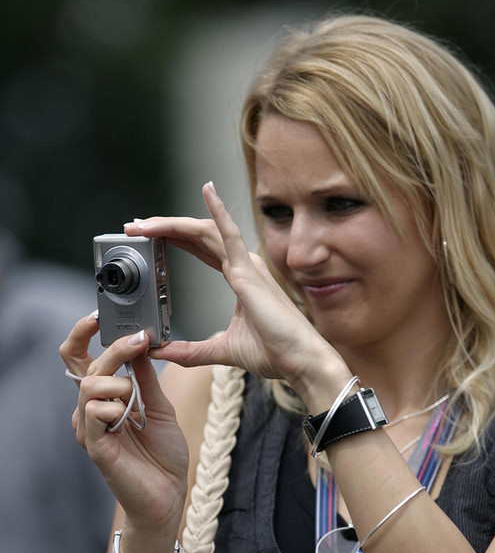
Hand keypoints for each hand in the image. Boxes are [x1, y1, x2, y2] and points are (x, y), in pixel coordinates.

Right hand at [60, 314, 188, 535]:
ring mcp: (91, 428)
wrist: (169, 494)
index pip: (79, 360)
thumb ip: (147, 378)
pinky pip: (94, 412)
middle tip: (139, 340)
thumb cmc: (163, 455)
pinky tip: (127, 418)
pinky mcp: (95, 446)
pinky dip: (114, 407)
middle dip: (115, 348)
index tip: (98, 317)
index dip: (82, 335)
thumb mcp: (160, 407)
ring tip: (137, 403)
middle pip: (87, 366)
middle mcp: (92, 410)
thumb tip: (142, 345)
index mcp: (105, 398)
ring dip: (120, 383)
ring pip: (90, 385)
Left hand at [125, 184, 348, 400]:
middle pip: (198, 237)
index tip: (149, 239)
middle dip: (164, 230)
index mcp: (240, 280)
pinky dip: (218, 210)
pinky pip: (230, 234)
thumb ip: (192, 351)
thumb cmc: (276, 352)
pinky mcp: (249, 272)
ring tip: (145, 223)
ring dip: (172, 224)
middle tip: (135, 226)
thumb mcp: (222, 351)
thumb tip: (162, 351)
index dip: (175, 241)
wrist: (300, 361)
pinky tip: (207, 190)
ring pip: (205, 232)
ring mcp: (247, 266)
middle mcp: (243, 267)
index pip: (201, 250)